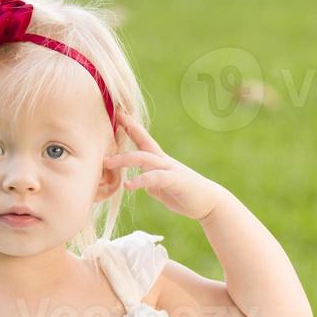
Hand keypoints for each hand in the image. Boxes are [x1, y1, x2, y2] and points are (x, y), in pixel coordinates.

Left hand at [103, 115, 228, 220]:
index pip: (143, 139)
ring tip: (107, 163)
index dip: (131, 126)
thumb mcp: (162, 188)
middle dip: (126, 132)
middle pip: (142, 143)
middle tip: (106, 127)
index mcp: (160, 161)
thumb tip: (139, 183)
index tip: (118, 113)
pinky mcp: (175, 181)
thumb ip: (150, 182)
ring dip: (125, 159)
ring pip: (145, 158)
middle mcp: (164, 161)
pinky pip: (155, 178)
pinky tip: (129, 185)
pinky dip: (141, 180)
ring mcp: (170, 170)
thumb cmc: (186, 195)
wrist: (210, 204)